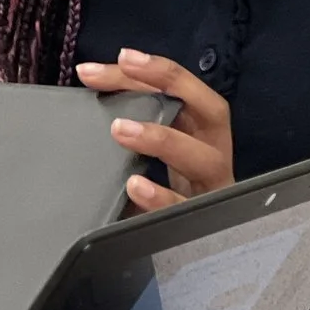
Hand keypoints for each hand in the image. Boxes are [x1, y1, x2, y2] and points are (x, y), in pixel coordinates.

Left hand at [76, 48, 235, 213]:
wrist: (197, 253)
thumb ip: (138, 127)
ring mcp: (214, 193)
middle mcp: (215, 156)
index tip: (122, 56)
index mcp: (205, 135)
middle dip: (170, 83)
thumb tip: (94, 95)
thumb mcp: (159, 156)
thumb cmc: (170, 194)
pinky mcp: (203, 228)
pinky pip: (184, 212)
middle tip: (125, 66)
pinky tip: (134, 187)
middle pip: (212, 111)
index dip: (159, 71)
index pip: (189, 92)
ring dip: (162, 138)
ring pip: (204, 160)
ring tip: (121, 128)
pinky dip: (159, 198)